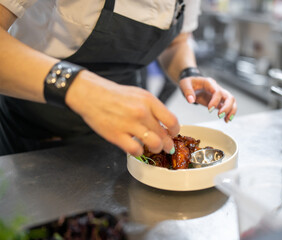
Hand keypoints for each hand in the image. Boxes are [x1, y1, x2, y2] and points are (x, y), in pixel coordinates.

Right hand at [65, 70, 179, 155]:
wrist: (91, 94)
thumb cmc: (115, 95)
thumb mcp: (139, 95)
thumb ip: (153, 108)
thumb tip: (165, 123)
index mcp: (149, 101)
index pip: (172, 121)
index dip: (175, 131)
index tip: (172, 134)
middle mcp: (141, 112)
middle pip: (164, 135)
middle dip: (168, 144)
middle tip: (167, 147)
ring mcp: (129, 124)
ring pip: (154, 144)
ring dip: (156, 149)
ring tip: (154, 148)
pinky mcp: (116, 135)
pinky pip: (135, 150)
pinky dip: (139, 152)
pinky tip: (137, 148)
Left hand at [179, 76, 236, 122]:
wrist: (191, 83)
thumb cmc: (189, 83)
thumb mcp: (185, 84)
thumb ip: (188, 91)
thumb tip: (191, 100)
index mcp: (209, 83)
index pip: (217, 92)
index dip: (215, 101)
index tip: (209, 109)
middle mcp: (217, 88)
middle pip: (229, 97)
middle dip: (227, 107)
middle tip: (219, 115)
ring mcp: (219, 95)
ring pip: (231, 101)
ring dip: (231, 111)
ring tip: (226, 120)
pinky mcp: (219, 101)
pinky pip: (228, 106)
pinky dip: (229, 113)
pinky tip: (226, 120)